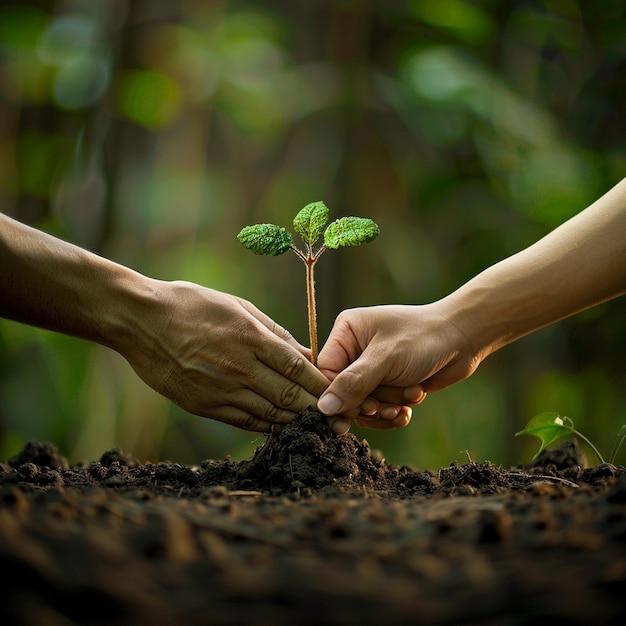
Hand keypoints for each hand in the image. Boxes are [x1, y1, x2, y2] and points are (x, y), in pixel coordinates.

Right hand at [116, 280, 332, 432]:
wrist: (140, 321)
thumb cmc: (191, 305)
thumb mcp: (237, 306)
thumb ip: (273, 332)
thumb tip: (304, 354)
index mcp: (250, 337)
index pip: (297, 368)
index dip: (322, 383)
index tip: (339, 390)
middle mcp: (239, 367)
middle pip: (289, 396)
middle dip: (317, 407)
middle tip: (337, 416)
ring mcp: (220, 390)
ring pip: (270, 414)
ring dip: (296, 421)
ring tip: (315, 424)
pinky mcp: (203, 406)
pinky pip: (244, 421)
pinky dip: (268, 425)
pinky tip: (282, 425)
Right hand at [317, 303, 480, 425]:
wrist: (464, 339)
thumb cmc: (423, 338)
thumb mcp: (386, 359)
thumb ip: (353, 384)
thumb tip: (322, 408)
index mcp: (346, 332)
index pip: (325, 373)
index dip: (338, 396)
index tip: (358, 409)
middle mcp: (354, 350)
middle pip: (343, 394)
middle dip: (369, 403)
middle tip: (385, 405)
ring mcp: (370, 369)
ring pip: (362, 405)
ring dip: (386, 406)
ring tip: (409, 396)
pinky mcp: (386, 385)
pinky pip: (378, 411)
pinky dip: (393, 413)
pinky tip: (408, 410)